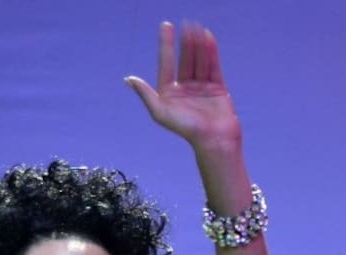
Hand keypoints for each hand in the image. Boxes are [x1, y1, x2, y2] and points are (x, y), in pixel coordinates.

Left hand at [125, 21, 239, 152]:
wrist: (213, 139)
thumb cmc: (186, 129)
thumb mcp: (160, 112)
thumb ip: (145, 94)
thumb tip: (128, 79)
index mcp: (169, 92)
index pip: (166, 63)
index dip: (166, 44)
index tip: (166, 26)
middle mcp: (185, 88)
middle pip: (184, 59)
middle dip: (185, 42)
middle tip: (185, 23)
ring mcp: (201, 87)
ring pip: (199, 60)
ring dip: (197, 44)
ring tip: (196, 27)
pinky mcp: (217, 88)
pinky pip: (213, 66)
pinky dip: (211, 52)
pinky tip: (208, 38)